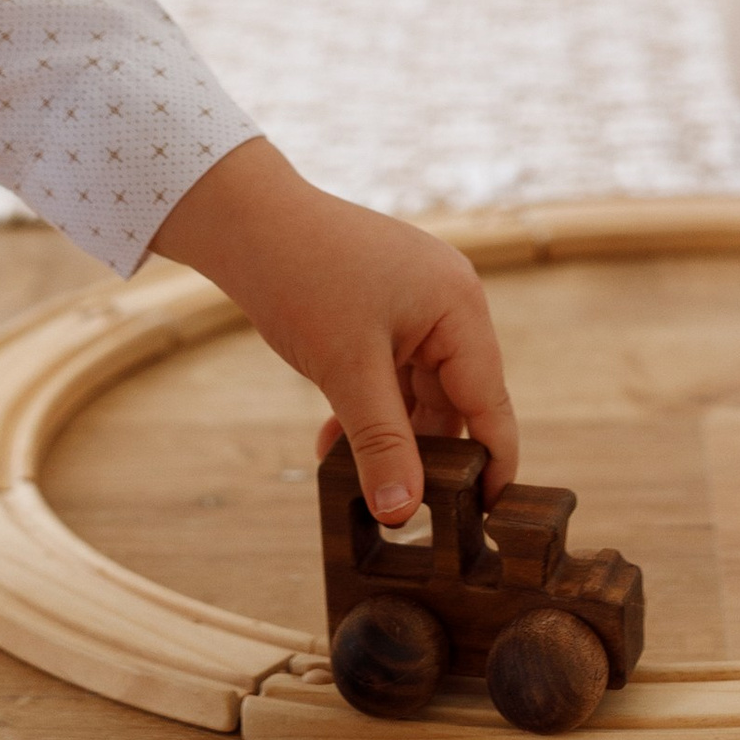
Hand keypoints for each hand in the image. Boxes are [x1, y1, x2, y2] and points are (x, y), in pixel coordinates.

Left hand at [152, 134, 516, 520]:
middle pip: (454, 399)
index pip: (490, 401)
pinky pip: (389, 372)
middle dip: (423, 453)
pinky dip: (366, 408)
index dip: (493, 463)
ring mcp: (415, 303)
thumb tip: (402, 513)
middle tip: (401, 509)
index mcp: (460, 307)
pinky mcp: (383, 308)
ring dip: (386, 435)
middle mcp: (448, 302)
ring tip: (354, 479)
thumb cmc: (303, 278)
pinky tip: (332, 444)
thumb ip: (382, 443)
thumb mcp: (346, 372)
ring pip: (416, 391)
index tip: (488, 519)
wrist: (246, 220)